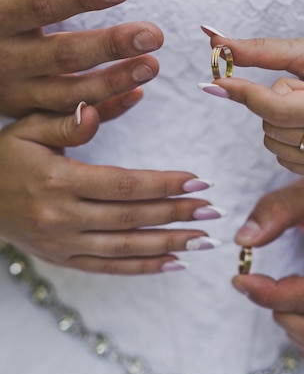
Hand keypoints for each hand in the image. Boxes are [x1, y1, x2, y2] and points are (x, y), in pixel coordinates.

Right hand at [0, 0, 163, 117]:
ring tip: (154, 65)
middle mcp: (8, 59)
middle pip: (63, 54)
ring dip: (115, 82)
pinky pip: (71, 119)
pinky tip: (138, 94)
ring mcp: (20, 93)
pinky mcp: (31, 115)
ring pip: (71, 93)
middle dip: (110, 45)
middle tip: (155, 34)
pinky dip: (105, 109)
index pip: (41, 6)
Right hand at [0, 104, 220, 273]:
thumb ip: (70, 120)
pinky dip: (142, 268)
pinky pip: (108, 268)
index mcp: (58, 181)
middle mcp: (62, 217)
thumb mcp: (30, 128)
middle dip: (176, 215)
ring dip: (168, 244)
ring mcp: (62, 244)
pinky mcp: (62, 260)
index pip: (123, 185)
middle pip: (131, 219)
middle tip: (214, 212)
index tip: (199, 181)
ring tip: (203, 240)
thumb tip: (104, 105)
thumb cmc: (4, 156)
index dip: (164, 184)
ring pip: (125, 248)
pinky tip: (173, 263)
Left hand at [200, 26, 303, 175]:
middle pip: (272, 127)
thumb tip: (215, 43)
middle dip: (274, 101)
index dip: (243, 93)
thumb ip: (262, 51)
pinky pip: (286, 159)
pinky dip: (287, 137)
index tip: (216, 81)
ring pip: (275, 145)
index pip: (278, 108)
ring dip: (279, 120)